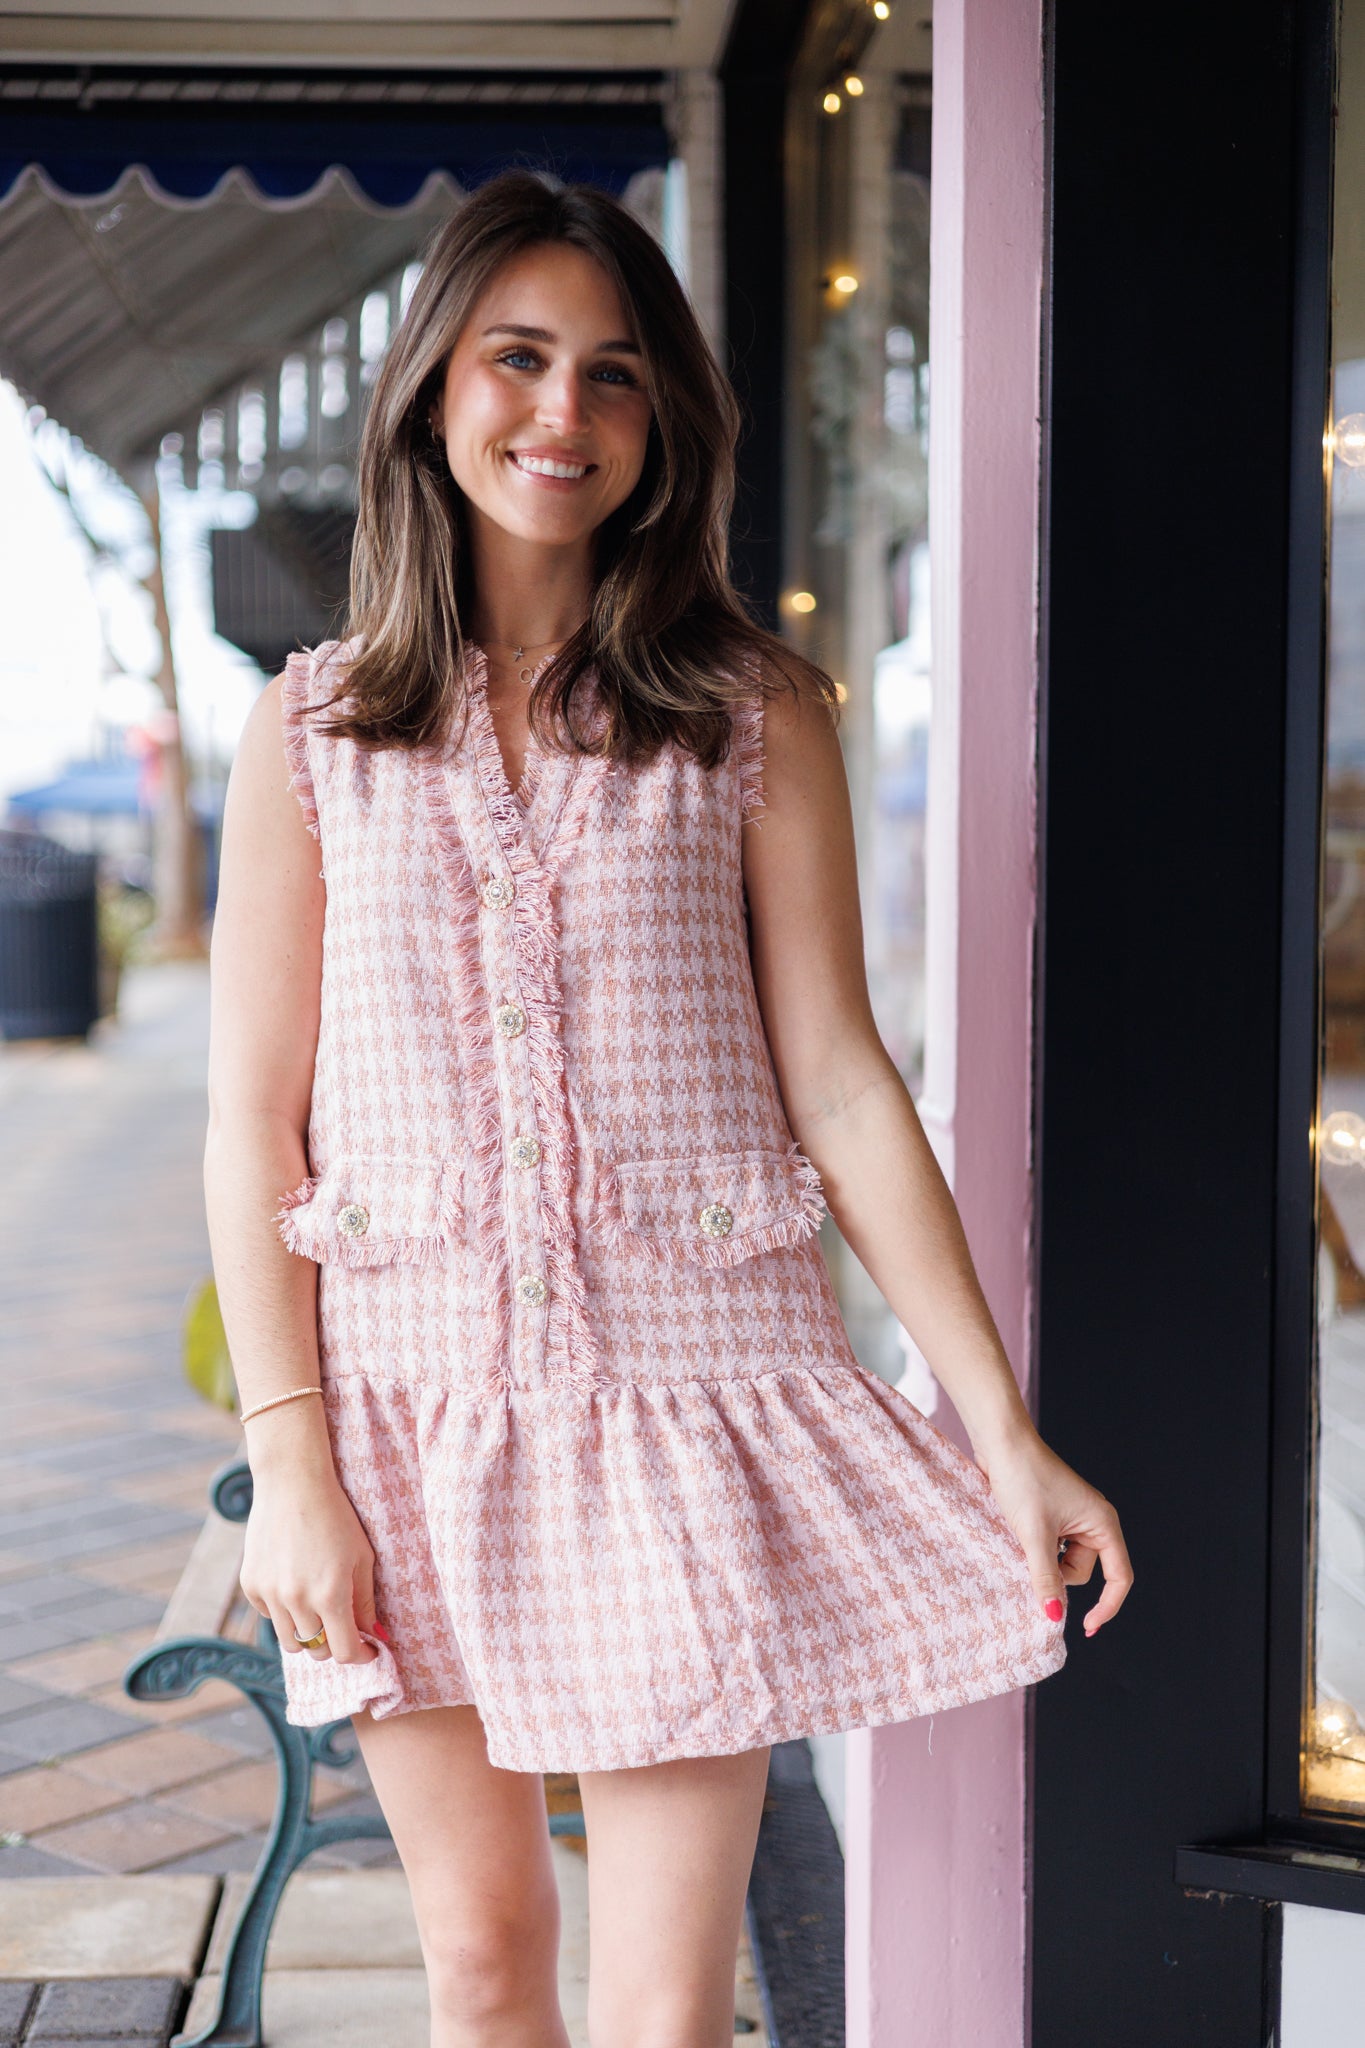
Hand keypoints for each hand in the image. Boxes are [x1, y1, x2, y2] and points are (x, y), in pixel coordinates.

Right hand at [240, 1466, 379, 1665]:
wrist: (292, 1483)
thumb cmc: (336, 1516)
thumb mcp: (362, 1556)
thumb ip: (366, 1601)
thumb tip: (373, 1636)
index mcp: (330, 1594)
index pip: (344, 1652)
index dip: (360, 1657)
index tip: (368, 1652)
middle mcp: (297, 1599)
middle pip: (316, 1651)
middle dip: (333, 1644)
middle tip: (343, 1626)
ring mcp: (270, 1593)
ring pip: (290, 1641)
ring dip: (307, 1634)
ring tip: (318, 1610)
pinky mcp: (250, 1584)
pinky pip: (269, 1615)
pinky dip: (283, 1612)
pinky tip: (293, 1585)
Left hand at [975, 1424, 1132, 1636]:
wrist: (1001, 1442)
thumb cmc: (1024, 1479)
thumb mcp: (1034, 1534)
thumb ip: (1046, 1578)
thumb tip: (1054, 1616)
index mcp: (1103, 1523)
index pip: (1119, 1577)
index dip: (1106, 1606)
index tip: (1086, 1627)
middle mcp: (1094, 1521)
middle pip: (1083, 1571)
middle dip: (1056, 1573)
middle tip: (1030, 1554)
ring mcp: (1073, 1518)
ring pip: (1062, 1562)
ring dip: (1041, 1561)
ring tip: (1020, 1537)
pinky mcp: (1052, 1516)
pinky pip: (1049, 1548)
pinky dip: (1034, 1550)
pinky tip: (1017, 1536)